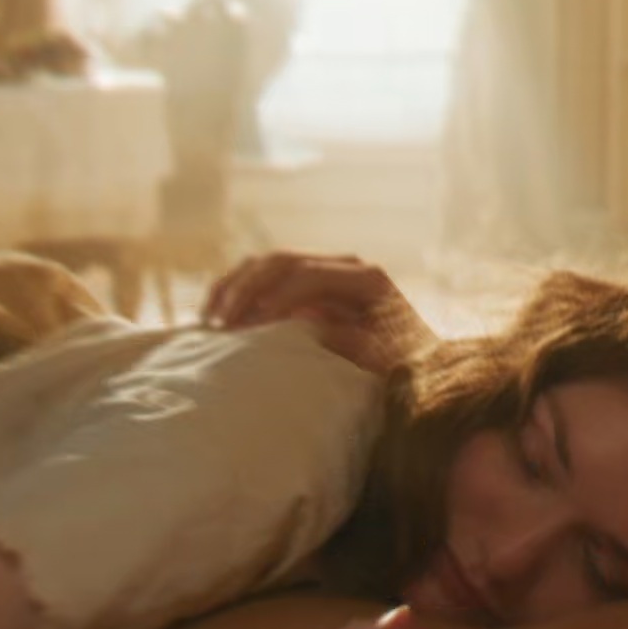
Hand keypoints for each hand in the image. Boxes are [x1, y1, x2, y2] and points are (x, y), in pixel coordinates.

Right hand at [201, 252, 437, 374]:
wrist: (416, 363)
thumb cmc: (401, 366)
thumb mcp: (381, 359)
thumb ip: (349, 341)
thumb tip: (306, 325)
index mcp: (366, 278)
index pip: (308, 275)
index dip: (274, 298)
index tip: (248, 330)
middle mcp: (345, 265)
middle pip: (281, 262)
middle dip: (246, 291)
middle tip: (221, 326)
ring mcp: (325, 270)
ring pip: (266, 264)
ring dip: (234, 288)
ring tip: (211, 321)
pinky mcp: (308, 283)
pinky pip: (264, 277)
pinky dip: (236, 291)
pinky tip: (215, 315)